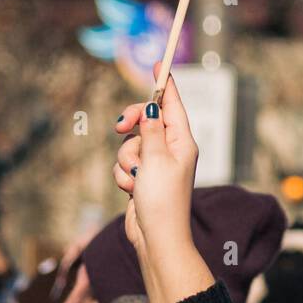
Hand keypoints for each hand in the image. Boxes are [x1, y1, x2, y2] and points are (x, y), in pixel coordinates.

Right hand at [112, 67, 209, 302]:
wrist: (156, 238)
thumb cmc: (162, 200)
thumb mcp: (156, 159)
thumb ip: (150, 130)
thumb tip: (150, 107)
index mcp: (183, 141)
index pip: (173, 105)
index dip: (164, 84)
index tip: (158, 64)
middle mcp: (172, 150)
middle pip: (146, 121)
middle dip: (131, 126)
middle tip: (120, 127)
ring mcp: (156, 164)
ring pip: (131, 145)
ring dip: (127, 160)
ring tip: (136, 178)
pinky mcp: (142, 178)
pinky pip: (125, 164)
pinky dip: (124, 175)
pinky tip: (131, 189)